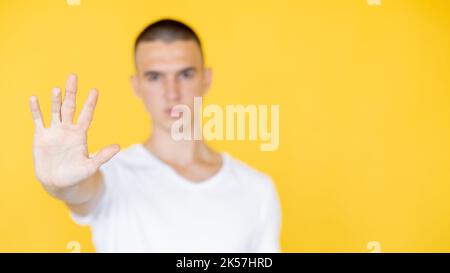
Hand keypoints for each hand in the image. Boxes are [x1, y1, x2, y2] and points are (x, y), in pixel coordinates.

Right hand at [29, 74, 119, 190]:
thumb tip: (118, 147)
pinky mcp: (41, 136)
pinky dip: (36, 110)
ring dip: (55, 100)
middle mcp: (68, 129)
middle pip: (70, 107)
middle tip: (73, 76)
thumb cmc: (77, 175)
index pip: (86, 115)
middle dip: (71, 92)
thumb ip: (103, 156)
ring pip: (55, 111)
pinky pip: (38, 120)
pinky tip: (35, 98)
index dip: (90, 103)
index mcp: (80, 134)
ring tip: (57, 88)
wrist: (58, 183)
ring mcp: (54, 131)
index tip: (95, 90)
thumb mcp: (91, 166)